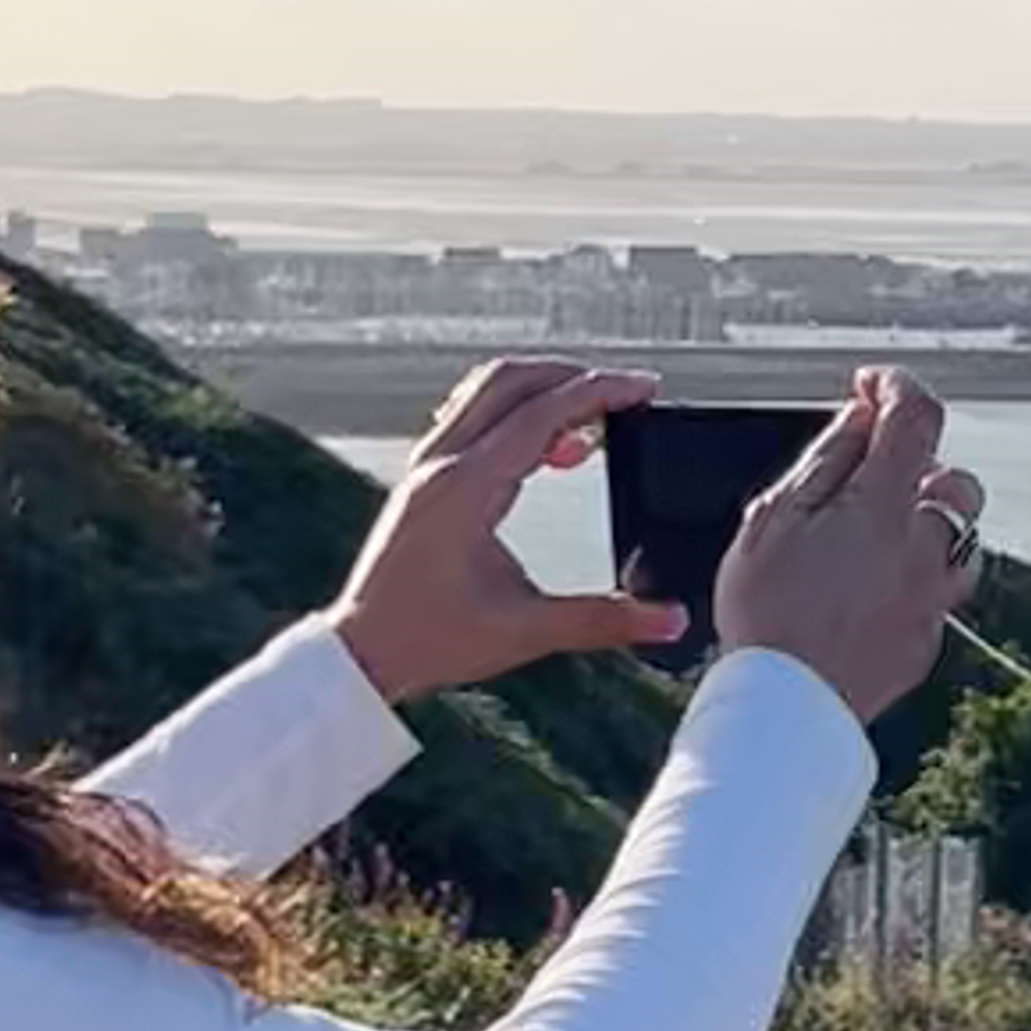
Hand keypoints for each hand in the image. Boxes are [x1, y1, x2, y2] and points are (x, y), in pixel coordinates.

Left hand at [330, 364, 687, 708]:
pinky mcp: (423, 479)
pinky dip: (514, 414)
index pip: (541, 413)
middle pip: (511, 381)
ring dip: (541, 390)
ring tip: (589, 424)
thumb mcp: (525, 632)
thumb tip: (670, 619)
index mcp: (465, 489)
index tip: (644, 388)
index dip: (600, 392)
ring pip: (485, 391)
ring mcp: (426, 466)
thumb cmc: (429, 640)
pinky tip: (546, 451)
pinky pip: (470, 417)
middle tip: (624, 396)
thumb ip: (602, 621)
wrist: (360, 653)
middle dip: (573, 377)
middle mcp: (441, 464)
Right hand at [715, 371, 985, 729]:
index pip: (917, 417)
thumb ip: (826, 459)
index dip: (897, 387)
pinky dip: (914, 576)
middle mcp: (925, 548)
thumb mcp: (773, 518)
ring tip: (869, 536)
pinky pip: (938, 591)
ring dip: (927, 524)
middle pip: (956, 481)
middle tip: (865, 475)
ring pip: (959, 540)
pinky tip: (866, 590)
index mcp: (885, 506)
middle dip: (920, 465)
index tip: (871, 386)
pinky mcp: (928, 641)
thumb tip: (861, 417)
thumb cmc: (767, 613)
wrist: (786, 709)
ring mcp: (933, 599)